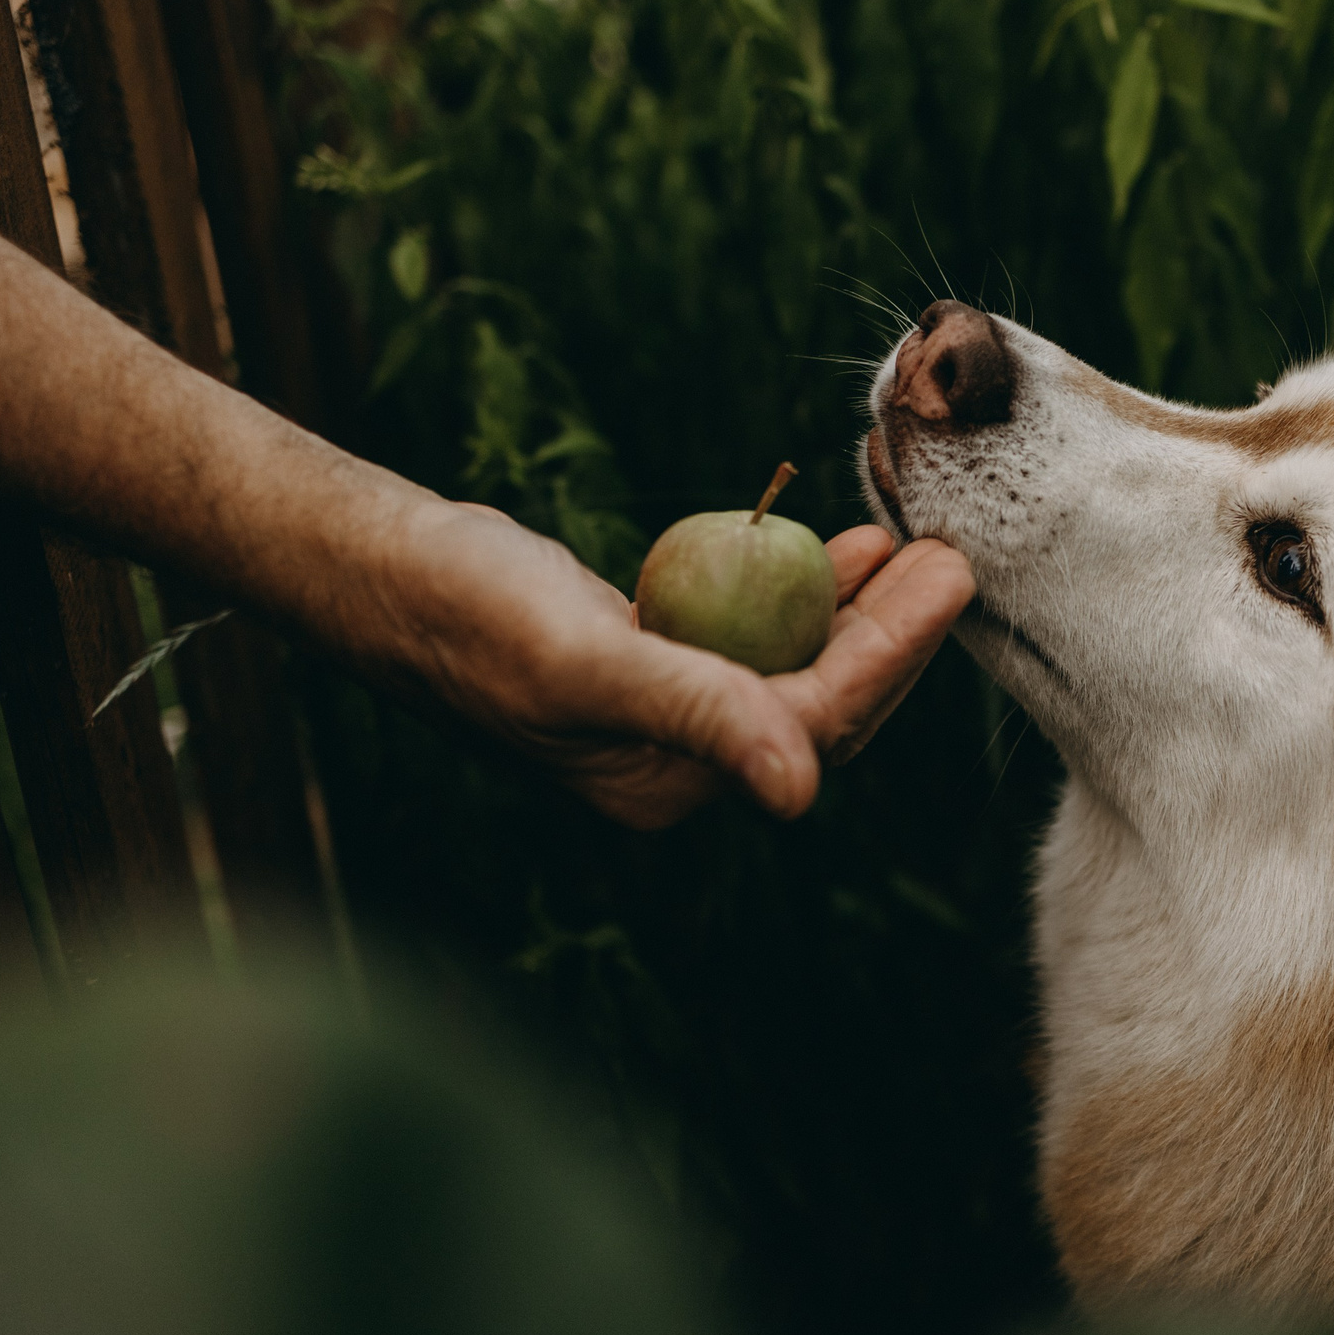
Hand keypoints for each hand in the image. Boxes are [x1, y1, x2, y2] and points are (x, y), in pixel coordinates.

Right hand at [379, 500, 973, 828]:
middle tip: (958, 555)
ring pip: (790, 662)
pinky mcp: (644, 658)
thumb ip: (696, 711)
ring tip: (915, 543)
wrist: (376, 567)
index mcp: (664, 787)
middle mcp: (671, 764)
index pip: (814, 725)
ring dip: (856, 606)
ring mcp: (659, 712)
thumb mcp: (584, 657)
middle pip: (818, 700)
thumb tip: (799, 791)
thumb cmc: (465, 610)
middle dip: (895, 633)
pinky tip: (838, 546)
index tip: (953, 576)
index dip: (893, 652)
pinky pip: (746, 630)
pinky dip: (794, 588)